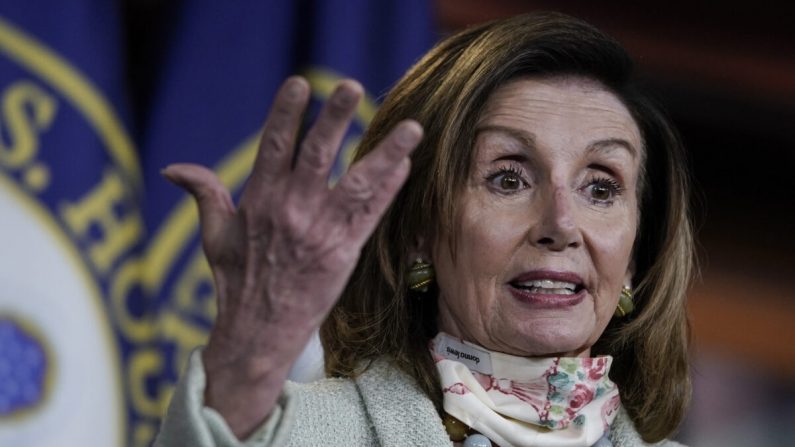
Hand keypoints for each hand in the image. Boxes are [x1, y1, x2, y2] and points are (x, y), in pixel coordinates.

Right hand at [162, 76, 421, 436]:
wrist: (259, 333)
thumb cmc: (236, 283)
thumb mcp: (214, 236)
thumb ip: (203, 195)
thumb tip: (173, 169)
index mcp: (259, 201)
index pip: (274, 146)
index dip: (286, 113)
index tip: (300, 83)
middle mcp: (291, 211)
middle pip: (316, 155)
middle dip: (334, 119)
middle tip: (351, 87)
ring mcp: (320, 232)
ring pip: (356, 183)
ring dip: (384, 154)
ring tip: (411, 128)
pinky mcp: (344, 253)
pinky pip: (370, 215)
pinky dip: (389, 190)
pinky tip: (405, 164)